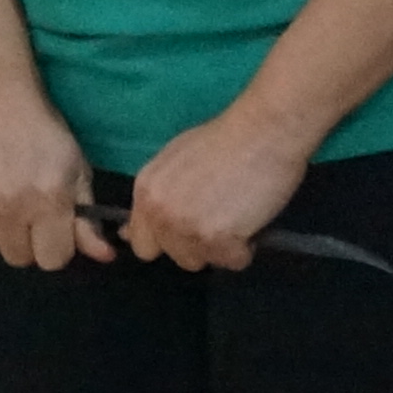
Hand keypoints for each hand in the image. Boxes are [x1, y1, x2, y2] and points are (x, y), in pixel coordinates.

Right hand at [0, 75, 107, 270]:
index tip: (53, 227)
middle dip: (27, 241)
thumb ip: (87, 218)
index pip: (54, 259)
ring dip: (0, 229)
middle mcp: (12, 206)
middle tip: (27, 212)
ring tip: (3, 197)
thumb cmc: (42, 130)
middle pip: (20, 258)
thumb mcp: (75, 169)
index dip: (57, 245)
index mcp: (49, 199)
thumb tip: (105, 257)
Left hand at [121, 107, 311, 271]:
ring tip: (237, 216)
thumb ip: (157, 195)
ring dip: (221, 247)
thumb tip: (129, 233)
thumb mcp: (176, 162)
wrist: (263, 131)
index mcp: (146, 191)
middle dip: (195, 245)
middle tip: (218, 219)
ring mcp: (186, 228)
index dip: (167, 239)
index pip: (141, 242)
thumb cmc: (226, 140)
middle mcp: (159, 212)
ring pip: (202, 261)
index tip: (187, 230)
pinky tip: (252, 219)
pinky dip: (246, 248)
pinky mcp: (217, 239)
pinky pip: (233, 261)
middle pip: (174, 256)